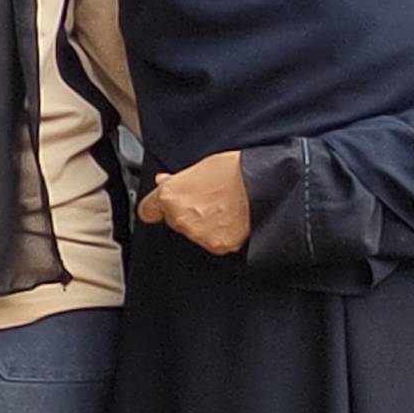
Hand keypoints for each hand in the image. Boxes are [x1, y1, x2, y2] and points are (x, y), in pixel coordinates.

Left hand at [138, 151, 252, 256]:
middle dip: (185, 213)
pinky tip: (232, 219)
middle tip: (207, 200)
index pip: (147, 211)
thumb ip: (178, 179)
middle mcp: (180, 218)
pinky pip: (214, 242)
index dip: (156, 208)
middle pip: (173, 221)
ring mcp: (198, 235)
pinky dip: (221, 235)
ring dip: (203, 225)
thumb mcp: (201, 166)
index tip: (160, 207)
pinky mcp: (218, 246)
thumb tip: (164, 181)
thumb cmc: (237, 170)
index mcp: (170, 196)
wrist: (266, 185)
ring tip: (224, 208)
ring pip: (193, 233)